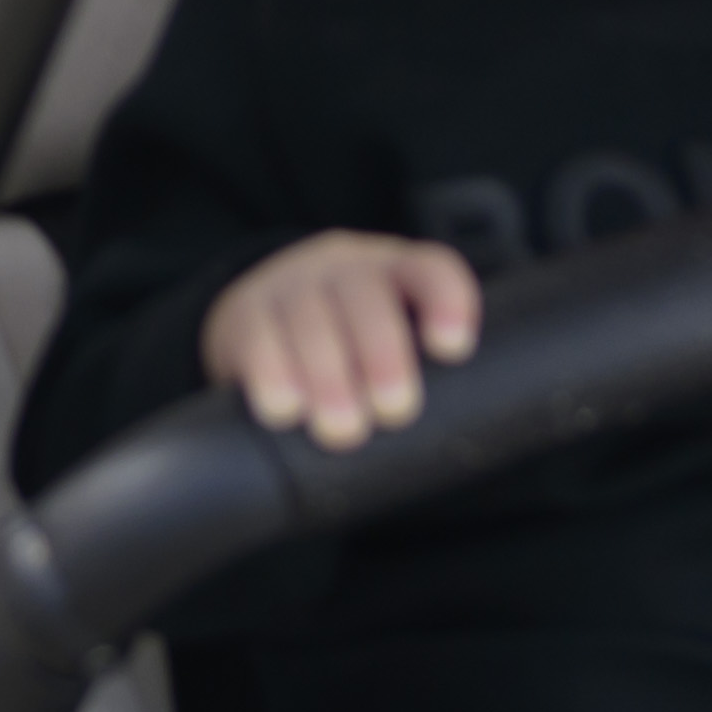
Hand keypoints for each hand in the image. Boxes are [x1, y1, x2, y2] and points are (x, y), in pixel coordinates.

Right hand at [202, 230, 483, 448]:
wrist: (262, 316)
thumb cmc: (351, 353)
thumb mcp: (391, 346)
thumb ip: (428, 379)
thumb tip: (467, 441)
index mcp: (396, 274)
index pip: (431, 271)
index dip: (447, 301)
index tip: (453, 348)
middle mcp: (345, 269)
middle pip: (367, 298)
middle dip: (383, 355)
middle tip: (394, 410)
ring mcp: (291, 286)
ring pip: (311, 319)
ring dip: (327, 376)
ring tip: (340, 429)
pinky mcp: (244, 315)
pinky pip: (257, 338)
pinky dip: (270, 374)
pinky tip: (282, 408)